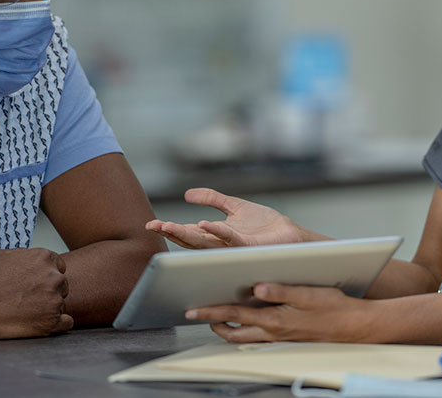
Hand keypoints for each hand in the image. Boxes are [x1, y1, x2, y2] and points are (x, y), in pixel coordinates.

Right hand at [0, 248, 72, 338]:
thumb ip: (20, 254)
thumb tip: (22, 256)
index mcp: (45, 258)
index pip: (60, 266)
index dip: (47, 276)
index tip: (36, 285)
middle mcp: (54, 277)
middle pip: (62, 285)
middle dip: (49, 292)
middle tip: (30, 300)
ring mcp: (54, 299)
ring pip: (62, 304)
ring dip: (50, 308)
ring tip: (28, 312)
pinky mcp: (52, 321)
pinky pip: (66, 323)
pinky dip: (57, 325)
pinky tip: (42, 324)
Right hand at [144, 188, 304, 248]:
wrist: (290, 234)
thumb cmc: (265, 225)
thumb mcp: (234, 206)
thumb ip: (212, 198)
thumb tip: (187, 194)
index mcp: (216, 235)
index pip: (188, 233)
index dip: (170, 229)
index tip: (151, 224)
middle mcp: (221, 244)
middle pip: (191, 240)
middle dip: (171, 233)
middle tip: (153, 227)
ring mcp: (233, 248)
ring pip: (205, 243)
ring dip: (186, 235)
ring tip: (168, 227)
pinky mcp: (247, 246)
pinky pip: (229, 239)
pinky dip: (216, 231)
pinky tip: (203, 224)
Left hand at [186, 283, 372, 342]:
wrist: (355, 326)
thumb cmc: (333, 308)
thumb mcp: (308, 294)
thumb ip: (281, 291)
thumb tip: (256, 287)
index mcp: (274, 319)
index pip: (234, 315)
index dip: (211, 312)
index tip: (193, 310)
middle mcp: (273, 332)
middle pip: (233, 332)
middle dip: (214, 324)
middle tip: (198, 314)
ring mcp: (279, 338)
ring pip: (244, 338)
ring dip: (228, 329)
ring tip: (218, 319)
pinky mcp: (286, 338)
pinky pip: (258, 338)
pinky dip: (245, 330)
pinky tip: (246, 322)